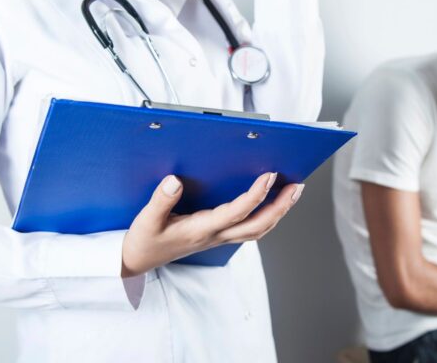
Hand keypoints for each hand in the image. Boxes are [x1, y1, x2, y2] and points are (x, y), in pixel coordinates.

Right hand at [121, 172, 303, 276]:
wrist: (139, 260)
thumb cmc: (145, 240)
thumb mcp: (146, 219)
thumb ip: (161, 200)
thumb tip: (174, 180)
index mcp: (202, 229)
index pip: (237, 212)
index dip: (256, 195)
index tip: (270, 175)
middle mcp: (216, 235)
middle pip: (259, 225)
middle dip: (281, 206)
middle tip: (297, 185)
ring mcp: (219, 238)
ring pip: (258, 229)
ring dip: (279, 211)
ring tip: (293, 192)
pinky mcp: (218, 236)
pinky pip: (250, 229)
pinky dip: (267, 217)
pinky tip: (273, 204)